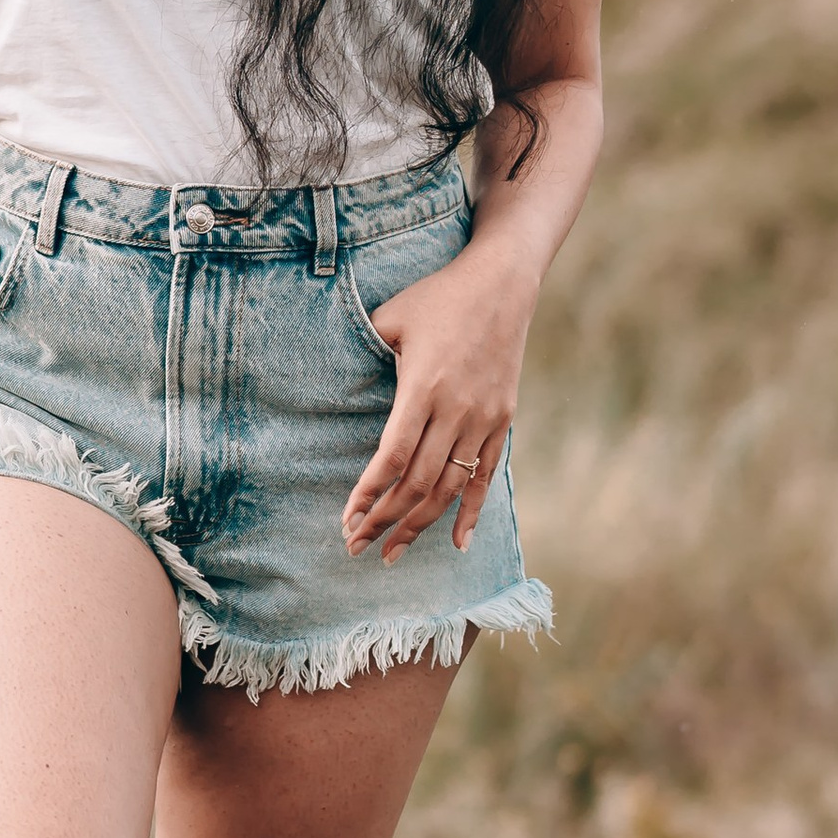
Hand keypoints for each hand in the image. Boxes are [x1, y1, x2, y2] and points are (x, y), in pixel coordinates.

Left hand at [342, 245, 534, 565]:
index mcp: (423, 387)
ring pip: (451, 488)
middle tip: (357, 548)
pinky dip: (472, 513)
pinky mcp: (503, 420)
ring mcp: (484, 418)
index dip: (369, 493)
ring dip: (419, 525)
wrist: (502, 283)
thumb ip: (366, 354)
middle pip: (419, 483)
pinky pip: (486, 476)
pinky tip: (456, 544)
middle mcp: (456, 410)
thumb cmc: (438, 297)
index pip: (394, 456)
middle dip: (385, 521)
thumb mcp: (391, 317)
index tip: (348, 519)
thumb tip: (335, 381)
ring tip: (392, 553)